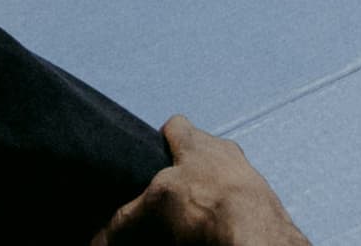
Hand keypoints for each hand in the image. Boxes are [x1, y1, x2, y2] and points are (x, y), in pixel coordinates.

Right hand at [91, 117, 308, 245]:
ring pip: (224, 178)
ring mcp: (249, 178)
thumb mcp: (154, 205)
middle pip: (202, 153)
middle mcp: (227, 153)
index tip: (153, 153)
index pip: (176, 125)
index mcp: (198, 143)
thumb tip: (97, 242)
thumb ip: (124, 219)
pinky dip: (227, 214)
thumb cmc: (206, 203)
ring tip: (194, 220)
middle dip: (188, 172)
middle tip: (170, 197)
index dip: (162, 138)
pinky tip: (216, 230)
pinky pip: (240, 203)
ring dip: (210, 195)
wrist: (257, 233)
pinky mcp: (264, 205)